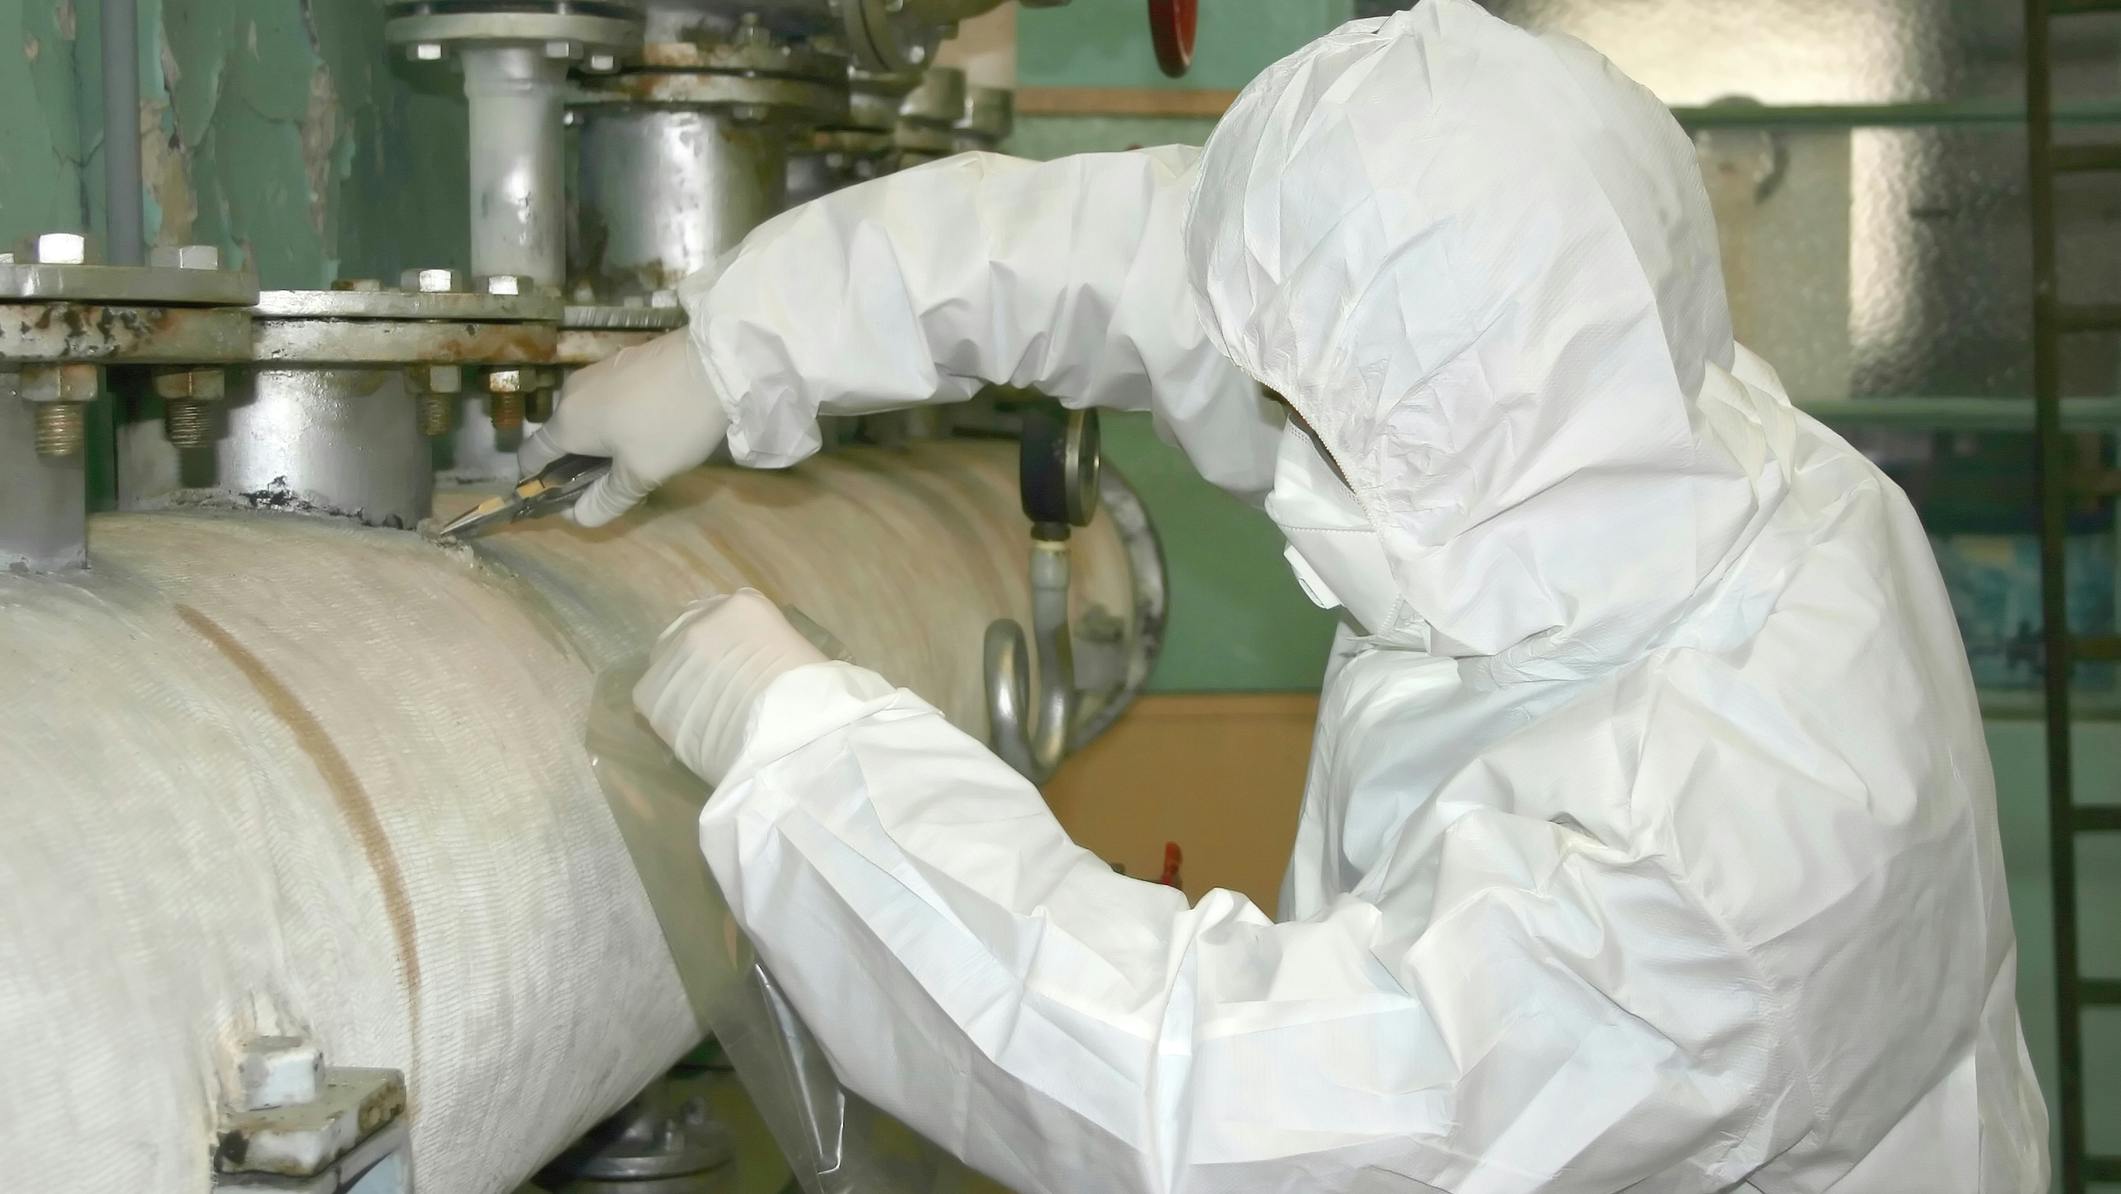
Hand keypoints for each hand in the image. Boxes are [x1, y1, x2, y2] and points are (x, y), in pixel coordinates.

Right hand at [520, 329, 730, 527]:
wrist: (715, 363)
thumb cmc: (669, 424)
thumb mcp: (640, 473)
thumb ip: (606, 499)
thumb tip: (578, 517)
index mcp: (565, 421)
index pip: (530, 458)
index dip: (539, 485)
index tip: (563, 503)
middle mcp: (571, 392)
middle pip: (561, 439)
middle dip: (577, 467)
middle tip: (614, 488)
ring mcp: (597, 372)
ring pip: (587, 419)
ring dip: (601, 445)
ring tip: (638, 460)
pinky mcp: (623, 362)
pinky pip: (607, 401)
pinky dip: (616, 421)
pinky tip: (649, 430)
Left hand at [634, 590, 829, 786]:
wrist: (789, 738)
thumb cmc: (811, 699)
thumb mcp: (797, 654)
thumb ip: (768, 648)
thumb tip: (756, 663)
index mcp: (744, 606)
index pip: (721, 614)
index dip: (726, 642)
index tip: (732, 663)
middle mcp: (702, 620)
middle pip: (687, 632)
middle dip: (697, 657)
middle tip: (713, 688)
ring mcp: (673, 652)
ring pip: (667, 664)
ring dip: (682, 684)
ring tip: (703, 714)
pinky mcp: (651, 689)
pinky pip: (653, 696)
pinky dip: (668, 711)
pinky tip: (691, 728)